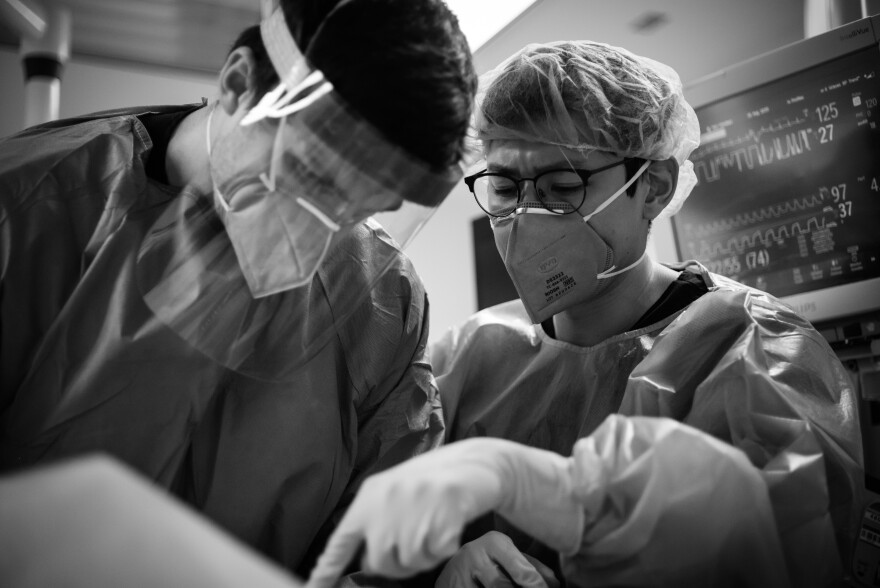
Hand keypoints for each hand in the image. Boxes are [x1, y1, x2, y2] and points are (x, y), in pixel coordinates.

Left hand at [305, 438, 581, 587]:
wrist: (477, 462)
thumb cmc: (434, 482)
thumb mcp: (396, 493)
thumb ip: (377, 521)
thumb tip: (367, 559)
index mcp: (371, 495)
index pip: (341, 539)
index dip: (326, 569)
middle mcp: (388, 499)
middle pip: (379, 561)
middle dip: (398, 563)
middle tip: (418, 541)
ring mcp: (415, 505)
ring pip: (408, 561)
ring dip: (424, 556)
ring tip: (434, 528)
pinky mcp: (443, 512)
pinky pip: (436, 554)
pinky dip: (445, 548)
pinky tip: (450, 527)